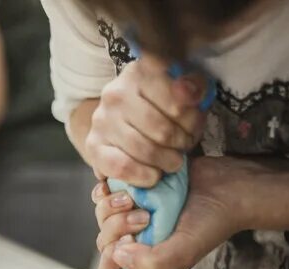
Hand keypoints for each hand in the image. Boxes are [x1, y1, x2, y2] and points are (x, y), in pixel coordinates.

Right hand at [84, 54, 207, 186]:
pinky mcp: (93, 145)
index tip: (194, 125)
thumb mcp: (183, 91)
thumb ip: (194, 86)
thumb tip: (190, 92)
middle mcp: (116, 93)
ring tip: (173, 161)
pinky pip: (123, 166)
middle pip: (162, 129)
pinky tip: (153, 174)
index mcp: (141, 72)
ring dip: (167, 162)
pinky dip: (144, 176)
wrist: (122, 122)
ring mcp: (102, 120)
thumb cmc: (160, 108)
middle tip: (184, 146)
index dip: (192, 119)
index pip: (177, 99)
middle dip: (181, 144)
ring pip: (145, 150)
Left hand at [93, 156, 257, 268]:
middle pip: (105, 243)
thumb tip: (118, 255)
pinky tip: (126, 188)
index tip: (123, 245)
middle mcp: (139, 245)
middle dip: (115, 229)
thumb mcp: (185, 250)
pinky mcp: (134, 196)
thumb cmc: (211, 222)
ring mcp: (134, 220)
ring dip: (112, 208)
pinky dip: (107, 191)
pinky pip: (105, 197)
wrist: (227, 184)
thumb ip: (153, 262)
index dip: (108, 265)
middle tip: (143, 217)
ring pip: (102, 218)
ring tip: (137, 200)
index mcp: (148, 267)